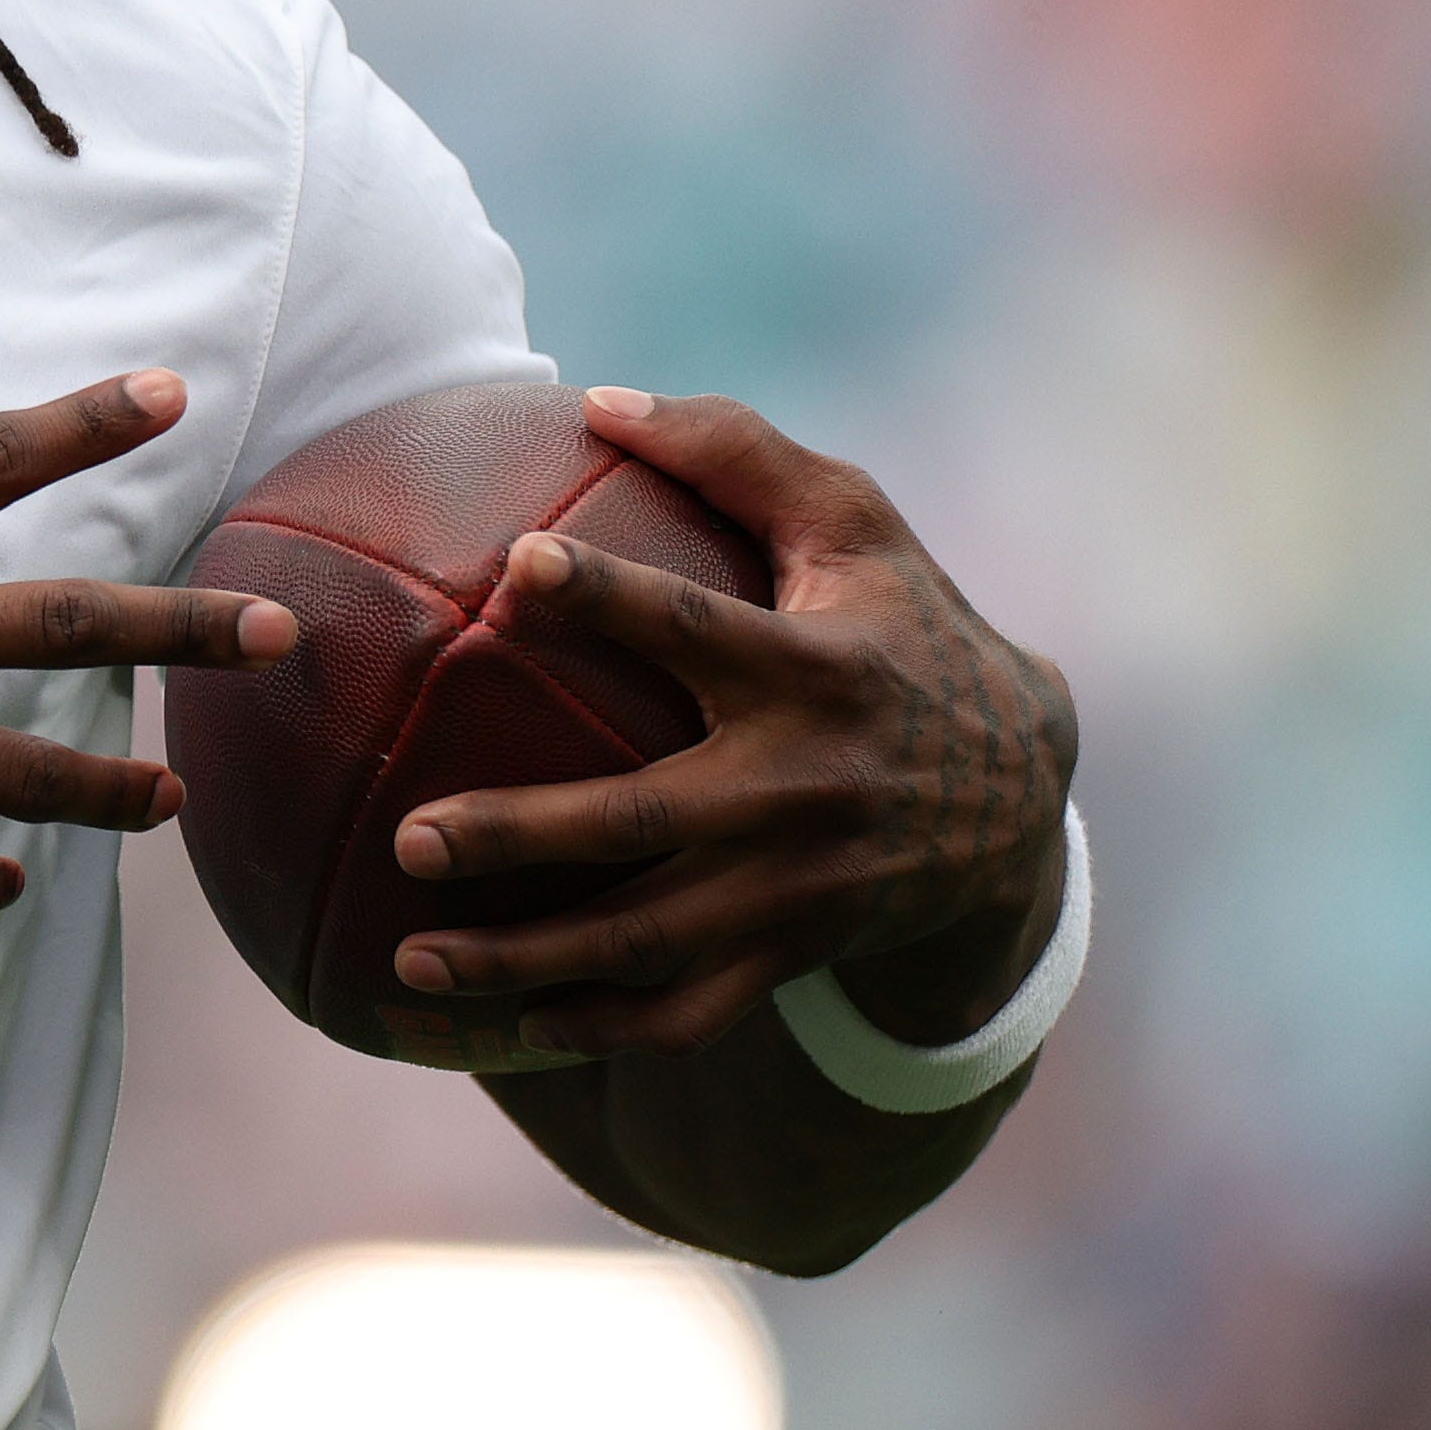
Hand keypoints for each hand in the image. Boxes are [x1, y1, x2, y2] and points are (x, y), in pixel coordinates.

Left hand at [384, 387, 1075, 1059]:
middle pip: (641, 822)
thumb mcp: (855, 524)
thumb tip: (600, 402)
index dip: (607, 596)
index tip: (514, 566)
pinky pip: (687, 1014)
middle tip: (410, 837)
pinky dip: (597, 1027)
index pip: (695, 628)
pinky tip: (507, 1022)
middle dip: (521, 836)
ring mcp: (797, 888)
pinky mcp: (795, 953)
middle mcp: (801, 788)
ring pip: (646, 943)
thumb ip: (738, 451)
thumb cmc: (906, 627)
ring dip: (524, 962)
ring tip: (411, 958)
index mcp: (812, 670)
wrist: (1020, 793)